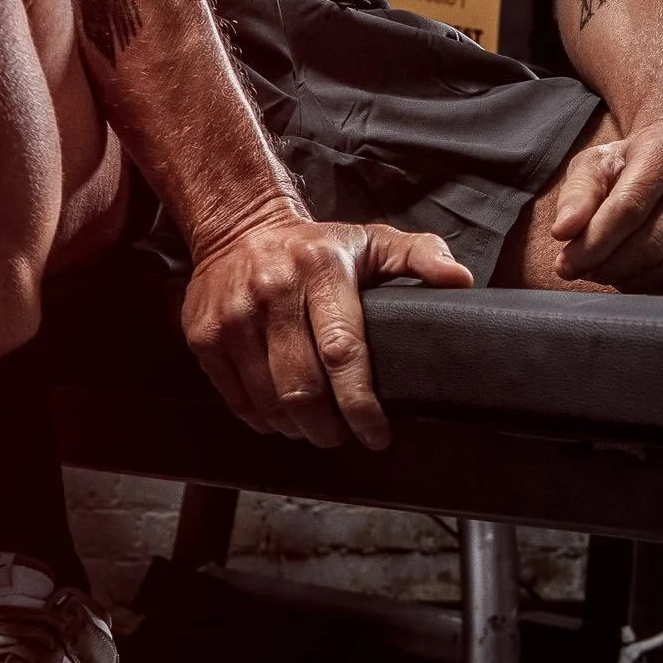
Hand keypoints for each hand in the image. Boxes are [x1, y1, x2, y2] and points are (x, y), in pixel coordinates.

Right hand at [183, 209, 472, 450]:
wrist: (237, 227)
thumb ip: (422, 256)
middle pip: (303, 388)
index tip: (377, 435)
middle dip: (328, 428)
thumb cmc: (316, 246)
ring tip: (314, 427)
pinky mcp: (203, 335)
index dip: (361, 405)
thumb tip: (459, 281)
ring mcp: (233, 316)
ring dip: (296, 428)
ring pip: (268, 401)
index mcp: (321, 270)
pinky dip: (262, 419)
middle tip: (343, 435)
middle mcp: (273, 291)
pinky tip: (281, 415)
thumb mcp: (374, 241)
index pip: (343, 353)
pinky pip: (236, 399)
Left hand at [546, 106, 662, 289]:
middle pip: (650, 244)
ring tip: (606, 271)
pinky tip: (637, 275)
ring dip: (627, 282)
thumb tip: (563, 232)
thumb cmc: (631, 164)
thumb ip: (576, 194)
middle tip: (581, 271)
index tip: (564, 263)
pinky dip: (656, 291)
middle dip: (606, 267)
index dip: (592, 243)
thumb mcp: (596, 164)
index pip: (628, 206)